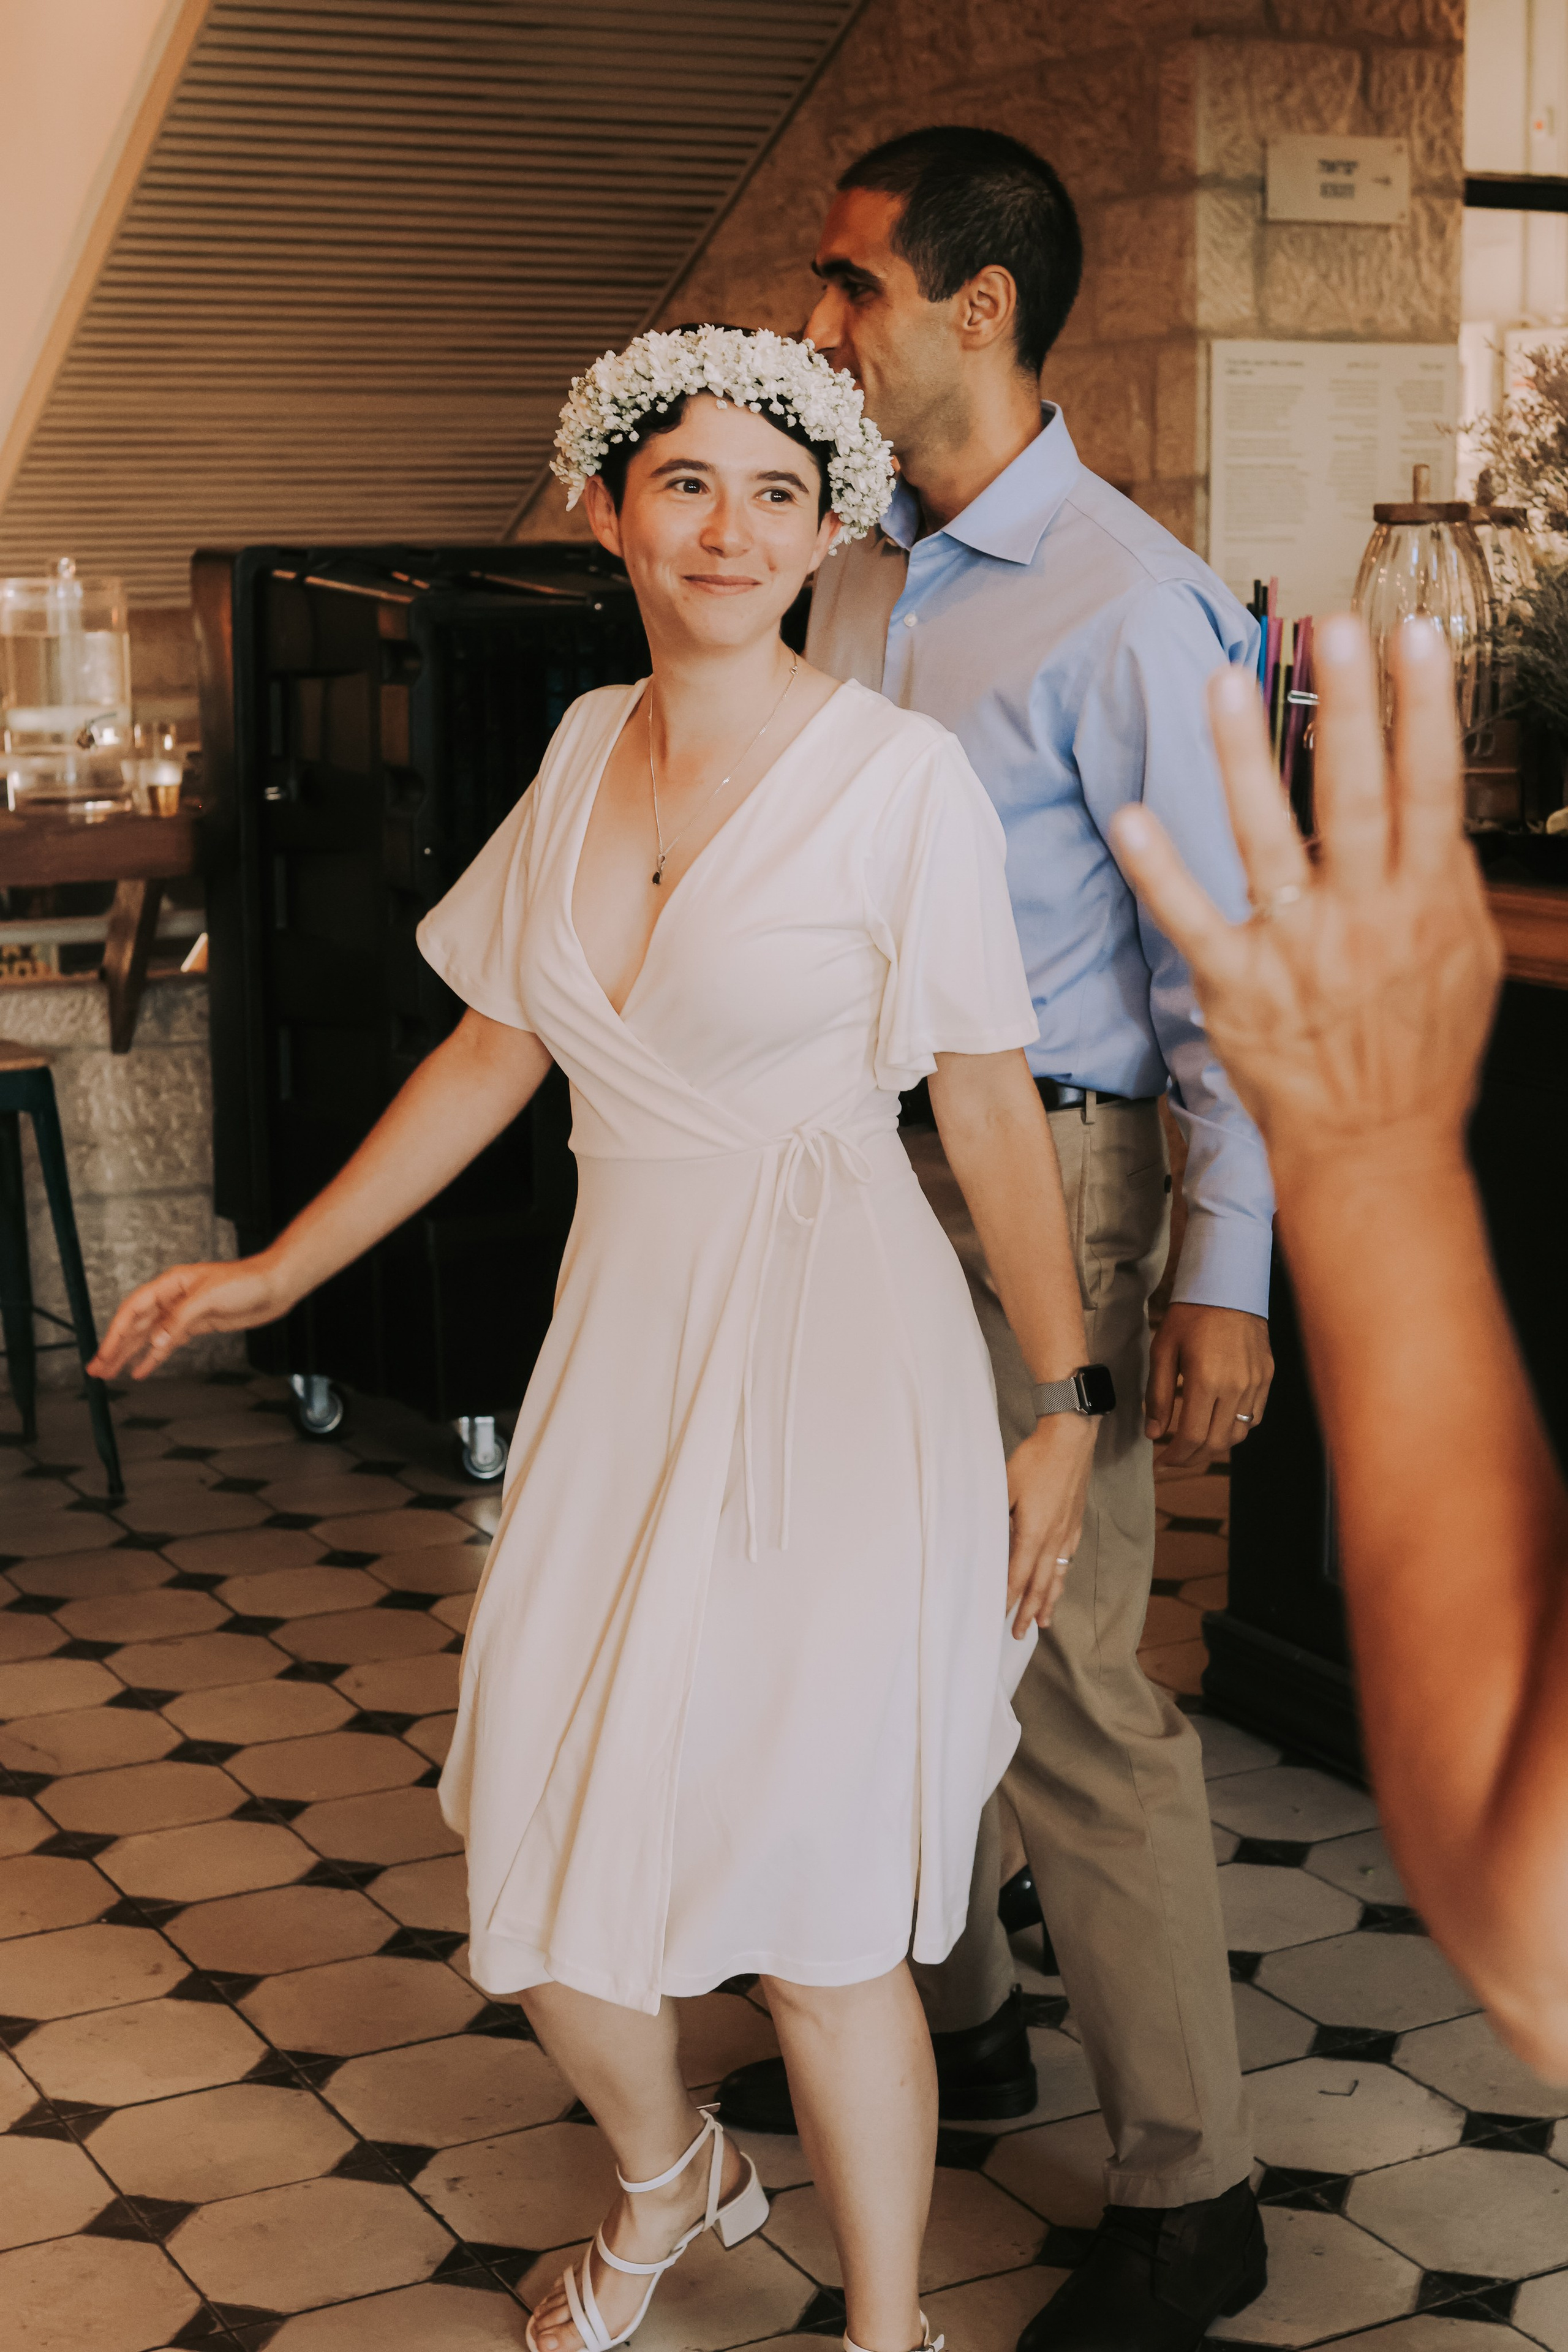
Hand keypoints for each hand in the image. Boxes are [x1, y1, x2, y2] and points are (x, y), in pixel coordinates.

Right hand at [89, 1255, 288, 1381]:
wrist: (274, 1285)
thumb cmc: (245, 1282)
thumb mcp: (208, 1298)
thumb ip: (179, 1320)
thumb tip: (156, 1341)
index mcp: (170, 1285)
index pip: (133, 1310)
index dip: (115, 1333)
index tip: (104, 1353)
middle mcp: (172, 1298)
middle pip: (136, 1325)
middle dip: (115, 1347)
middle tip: (97, 1368)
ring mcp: (184, 1313)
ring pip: (149, 1337)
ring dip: (129, 1354)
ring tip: (110, 1372)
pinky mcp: (197, 1325)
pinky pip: (168, 1344)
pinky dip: (154, 1357)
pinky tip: (141, 1369)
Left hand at [1006, 1412, 1097, 1633]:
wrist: (1070, 1439)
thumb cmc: (1034, 1460)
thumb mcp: (1005, 1488)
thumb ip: (997, 1518)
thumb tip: (987, 1540)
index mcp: (1033, 1533)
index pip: (1018, 1576)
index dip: (1009, 1600)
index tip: (999, 1617)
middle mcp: (1054, 1539)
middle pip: (1041, 1585)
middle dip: (1030, 1612)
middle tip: (1020, 1633)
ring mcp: (1067, 1532)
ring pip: (1057, 1576)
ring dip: (1049, 1601)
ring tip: (1045, 1623)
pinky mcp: (1074, 1523)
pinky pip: (1067, 1559)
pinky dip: (1061, 1577)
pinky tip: (1059, 1580)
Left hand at [1109, 617, 1501, 1183]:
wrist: (1375, 1148)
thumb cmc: (1419, 1053)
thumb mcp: (1467, 963)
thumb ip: (1449, 881)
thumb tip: (1437, 805)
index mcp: (1425, 905)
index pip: (1431, 788)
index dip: (1425, 709)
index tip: (1414, 636)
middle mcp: (1364, 919)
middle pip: (1357, 796)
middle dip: (1348, 708)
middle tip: (1332, 628)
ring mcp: (1297, 951)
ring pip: (1268, 841)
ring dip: (1243, 759)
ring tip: (1223, 684)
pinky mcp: (1238, 987)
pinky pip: (1194, 919)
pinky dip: (1162, 869)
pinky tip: (1133, 817)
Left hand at [1145, 1302, 1272, 1469]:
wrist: (1229, 1285)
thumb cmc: (1191, 1314)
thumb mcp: (1164, 1350)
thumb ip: (1159, 1395)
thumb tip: (1153, 1433)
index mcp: (1207, 1380)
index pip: (1193, 1436)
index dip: (1176, 1456)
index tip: (1161, 1460)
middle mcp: (1237, 1386)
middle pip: (1217, 1443)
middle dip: (1192, 1457)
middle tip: (1174, 1456)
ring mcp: (1256, 1383)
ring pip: (1238, 1434)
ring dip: (1214, 1446)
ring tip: (1193, 1442)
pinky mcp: (1267, 1377)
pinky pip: (1254, 1417)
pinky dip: (1235, 1428)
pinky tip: (1217, 1423)